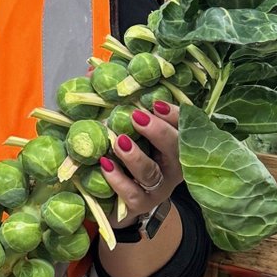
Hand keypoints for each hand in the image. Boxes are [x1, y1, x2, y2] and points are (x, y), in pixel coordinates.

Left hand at [98, 102, 181, 228]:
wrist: (122, 204)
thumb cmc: (130, 159)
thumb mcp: (131, 131)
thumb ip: (120, 105)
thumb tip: (92, 73)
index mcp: (177, 146)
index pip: (184, 128)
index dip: (175, 115)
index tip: (157, 104)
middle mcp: (174, 167)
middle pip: (175, 149)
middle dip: (158, 131)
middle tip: (138, 116)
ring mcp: (159, 187)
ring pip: (151, 171)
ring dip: (135, 156)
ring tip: (119, 141)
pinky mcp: (142, 204)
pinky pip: (132, 192)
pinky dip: (118, 179)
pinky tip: (105, 165)